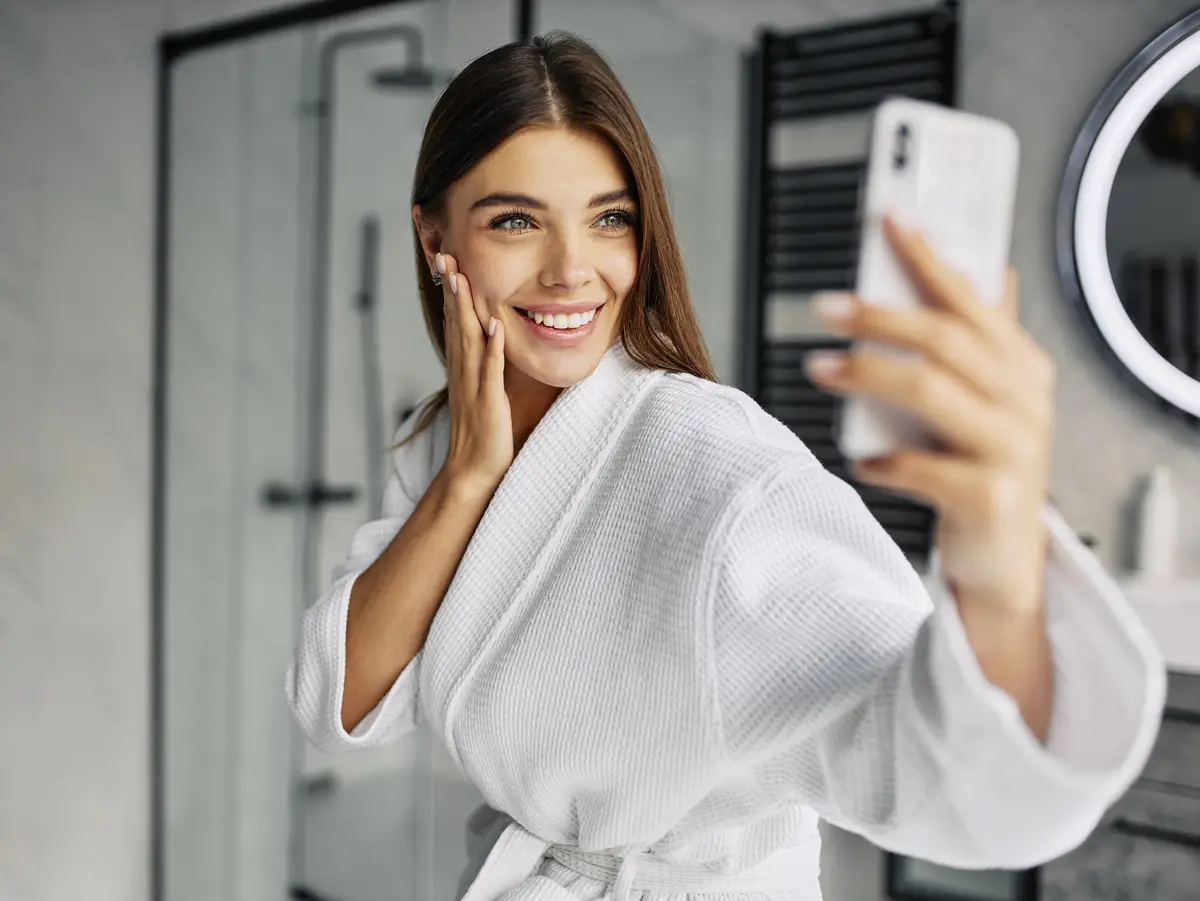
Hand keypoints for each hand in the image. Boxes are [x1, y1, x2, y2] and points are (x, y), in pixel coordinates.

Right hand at [435, 251, 513, 494]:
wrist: (474, 472)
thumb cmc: (483, 435)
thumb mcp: (482, 392)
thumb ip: (484, 366)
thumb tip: (492, 339)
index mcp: (462, 369)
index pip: (454, 323)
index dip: (450, 292)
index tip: (447, 261)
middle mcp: (463, 373)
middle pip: (455, 323)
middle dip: (452, 289)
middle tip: (444, 255)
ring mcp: (474, 387)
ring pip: (468, 341)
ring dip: (465, 309)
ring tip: (463, 278)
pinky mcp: (489, 403)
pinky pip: (491, 372)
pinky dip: (493, 349)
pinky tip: (495, 326)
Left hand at [805, 216, 1054, 614]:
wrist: (1005, 563)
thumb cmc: (986, 473)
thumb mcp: (992, 401)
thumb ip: (984, 341)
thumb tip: (989, 272)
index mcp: (1022, 367)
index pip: (970, 297)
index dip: (928, 255)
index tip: (889, 219)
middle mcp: (1024, 401)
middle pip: (944, 338)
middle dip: (879, 313)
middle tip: (824, 305)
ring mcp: (1012, 448)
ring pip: (931, 391)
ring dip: (867, 374)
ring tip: (820, 367)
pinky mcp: (991, 496)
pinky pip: (922, 467)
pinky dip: (883, 459)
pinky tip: (860, 458)